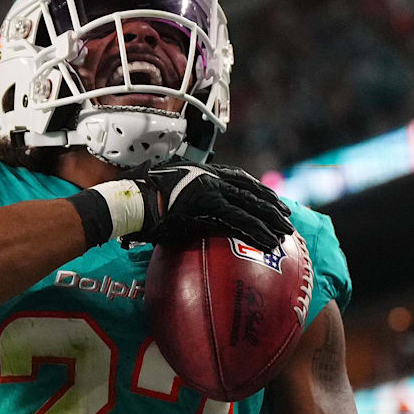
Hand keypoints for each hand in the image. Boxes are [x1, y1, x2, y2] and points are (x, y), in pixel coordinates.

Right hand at [121, 160, 293, 249]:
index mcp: (201, 171)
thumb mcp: (165, 189)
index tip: (271, 200)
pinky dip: (255, 230)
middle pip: (249, 190)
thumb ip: (180, 194)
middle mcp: (209, 176)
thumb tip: (180, 208)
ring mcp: (209, 189)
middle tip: (286, 218)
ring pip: (249, 204)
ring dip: (270, 219)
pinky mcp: (206, 206)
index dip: (257, 190)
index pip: (238, 178)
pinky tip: (267, 241)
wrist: (126, 200)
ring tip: (284, 233)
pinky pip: (238, 220)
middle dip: (271, 205)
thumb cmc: (138, 198)